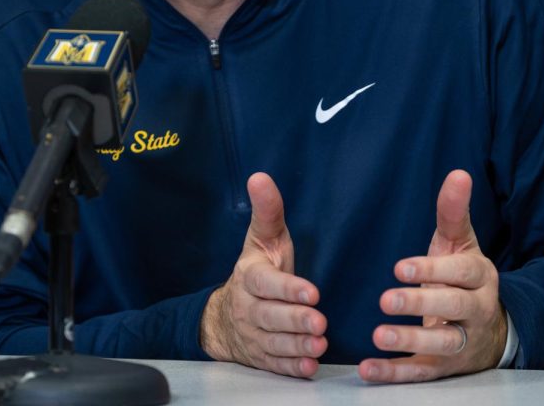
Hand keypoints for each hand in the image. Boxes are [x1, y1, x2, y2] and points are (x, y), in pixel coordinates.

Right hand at [200, 172, 327, 377]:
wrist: (223, 316)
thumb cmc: (257, 270)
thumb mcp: (261, 239)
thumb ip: (267, 211)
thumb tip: (260, 176)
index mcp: (250, 277)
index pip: (266, 284)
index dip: (288, 289)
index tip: (312, 293)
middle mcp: (249, 308)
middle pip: (271, 316)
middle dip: (295, 320)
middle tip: (320, 322)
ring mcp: (254, 335)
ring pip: (275, 343)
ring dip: (297, 345)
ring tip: (319, 344)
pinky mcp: (261, 357)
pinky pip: (275, 365)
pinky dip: (291, 368)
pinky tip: (309, 367)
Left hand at [359, 169, 506, 382]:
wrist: (491, 330)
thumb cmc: (464, 277)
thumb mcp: (461, 243)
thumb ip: (454, 212)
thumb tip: (459, 173)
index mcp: (479, 277)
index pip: (462, 272)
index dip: (433, 270)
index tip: (399, 267)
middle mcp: (476, 311)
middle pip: (454, 308)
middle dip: (421, 304)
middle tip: (385, 299)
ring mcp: (462, 343)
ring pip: (442, 345)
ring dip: (410, 342)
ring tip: (379, 335)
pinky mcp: (445, 368)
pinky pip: (422, 373)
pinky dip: (395, 373)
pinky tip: (368, 369)